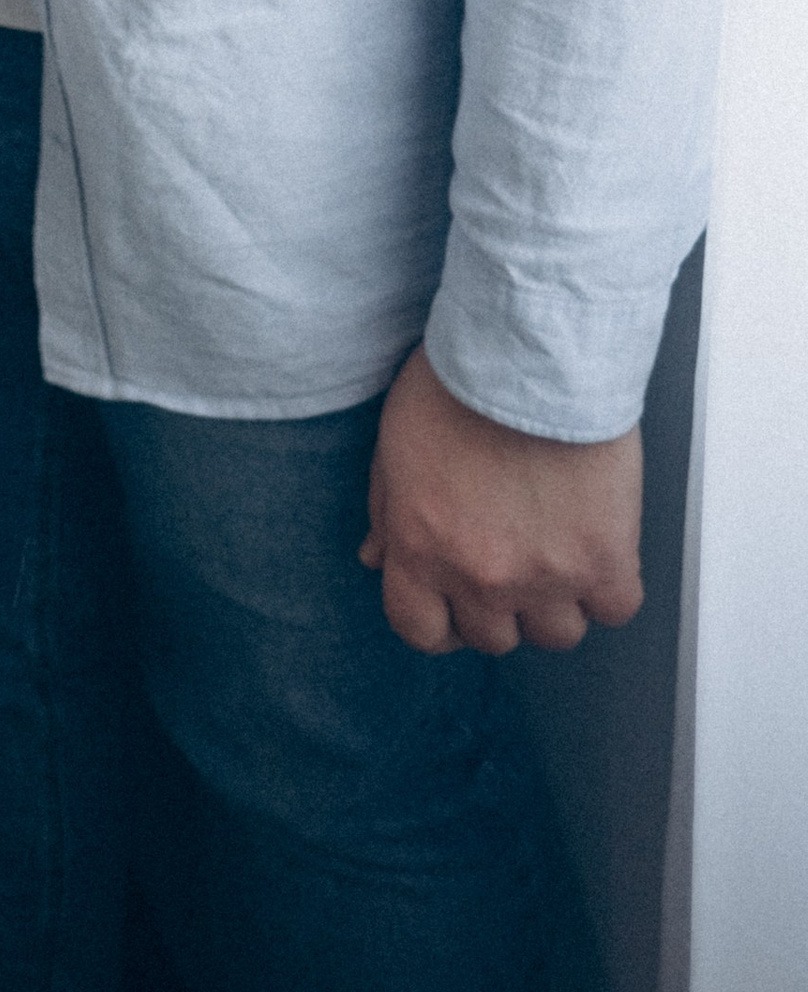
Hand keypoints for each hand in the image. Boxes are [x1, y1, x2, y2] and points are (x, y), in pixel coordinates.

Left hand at [361, 344, 643, 654]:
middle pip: (492, 638)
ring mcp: (546, 576)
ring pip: (556, 634)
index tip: (454, 601)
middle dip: (497, 604)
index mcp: (420, 550)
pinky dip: (609, 586)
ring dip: (555, 602)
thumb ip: (385, 511)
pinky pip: (614, 610)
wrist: (529, 353)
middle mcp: (481, 577)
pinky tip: (597, 546)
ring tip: (556, 551)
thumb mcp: (395, 444)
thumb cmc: (458, 383)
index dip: (438, 619)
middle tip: (509, 558)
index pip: (420, 630)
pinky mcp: (605, 560)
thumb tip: (376, 558)